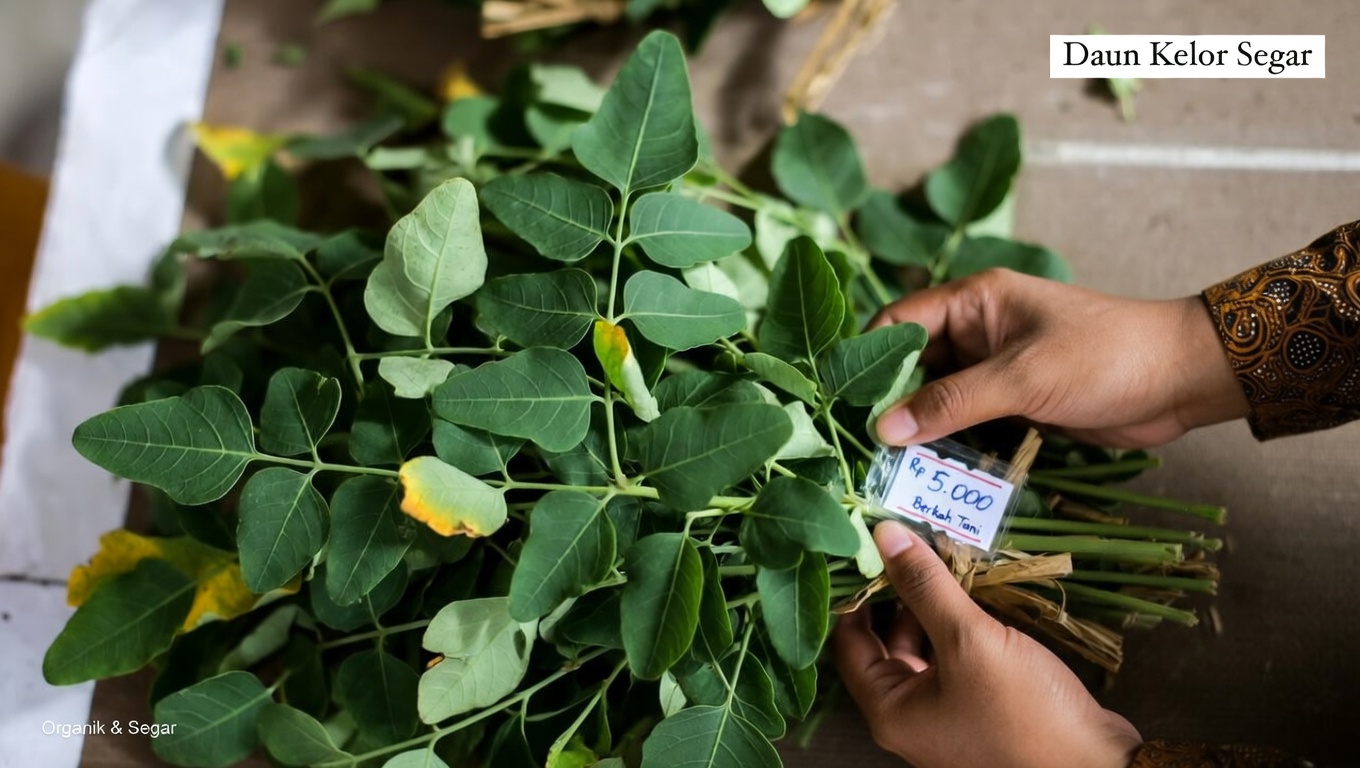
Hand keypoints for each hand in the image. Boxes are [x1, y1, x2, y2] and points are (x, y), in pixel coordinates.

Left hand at [834, 522, 1142, 767]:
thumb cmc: (1024, 711)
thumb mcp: (970, 640)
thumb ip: (925, 586)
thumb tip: (883, 535)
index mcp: (889, 710)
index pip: (848, 641)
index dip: (854, 592)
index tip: (866, 546)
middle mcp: (909, 716)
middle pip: (884, 642)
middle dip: (896, 593)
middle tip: (907, 543)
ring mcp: (945, 715)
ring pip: (922, 648)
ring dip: (930, 606)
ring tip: (941, 556)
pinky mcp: (979, 709)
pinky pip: (954, 659)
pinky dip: (957, 626)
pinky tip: (972, 592)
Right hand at [871, 268, 1249, 448]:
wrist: (1182, 378)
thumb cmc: (1105, 358)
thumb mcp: (1022, 377)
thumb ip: (951, 403)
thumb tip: (883, 429)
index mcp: (974, 301)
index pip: (899, 322)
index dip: (868, 360)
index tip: (842, 405)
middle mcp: (978, 330)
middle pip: (912, 365)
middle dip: (889, 404)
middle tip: (860, 449)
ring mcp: (996, 368)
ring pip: (938, 399)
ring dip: (918, 431)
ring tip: (887, 469)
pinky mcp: (1015, 402)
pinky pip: (967, 422)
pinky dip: (949, 444)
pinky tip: (929, 474)